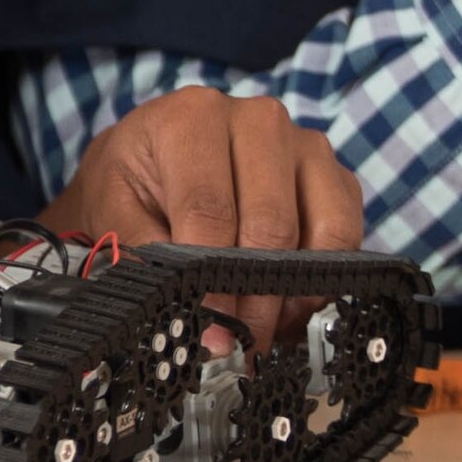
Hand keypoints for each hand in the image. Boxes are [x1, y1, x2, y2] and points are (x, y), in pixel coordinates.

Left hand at [48, 89, 365, 362]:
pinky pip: (347, 231)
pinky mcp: (333, 171)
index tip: (211, 332)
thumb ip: (147, 260)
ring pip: (323, 229)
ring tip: (263, 327)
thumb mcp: (115, 210)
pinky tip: (287, 302)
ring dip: (295, 291)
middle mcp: (257, 120)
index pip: (210, 209)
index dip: (212, 282)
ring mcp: (304, 143)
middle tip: (237, 345)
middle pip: (271, 224)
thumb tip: (196, 323)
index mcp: (192, 116)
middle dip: (254, 299)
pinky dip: (323, 277)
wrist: (156, 151)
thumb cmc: (134, 180)